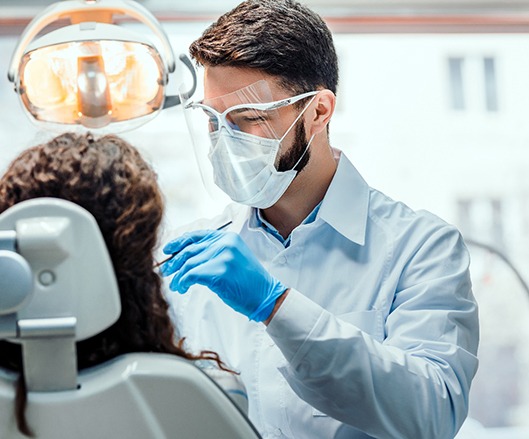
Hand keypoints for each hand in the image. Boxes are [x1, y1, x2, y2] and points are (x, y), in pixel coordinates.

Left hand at [160, 229, 286, 321]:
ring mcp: (223, 256)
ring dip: (178, 276)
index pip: (197, 236)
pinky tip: (183, 288)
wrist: (265, 295)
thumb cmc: (248, 281)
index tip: (167, 250)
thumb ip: (214, 252)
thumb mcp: (233, 258)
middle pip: (190, 250)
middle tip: (166, 271)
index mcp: (228, 237)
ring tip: (176, 286)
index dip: (179, 242)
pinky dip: (183, 282)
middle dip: (174, 262)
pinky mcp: (219, 271)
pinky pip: (192, 275)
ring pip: (189, 263)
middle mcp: (225, 243)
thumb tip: (186, 256)